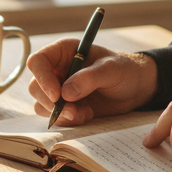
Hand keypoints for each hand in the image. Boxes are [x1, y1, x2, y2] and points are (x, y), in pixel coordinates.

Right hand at [26, 40, 158, 124]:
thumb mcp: (111, 69)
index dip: (42, 78)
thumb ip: (90, 78)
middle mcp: (57, 69)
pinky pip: (54, 116)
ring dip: (60, 114)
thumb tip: (65, 93)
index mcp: (64, 51)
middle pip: (35, 87)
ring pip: (41, 104)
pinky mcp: (65, 105)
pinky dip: (68, 120)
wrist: (135, 88)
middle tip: (73, 111)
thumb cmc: (124, 70)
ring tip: (85, 113)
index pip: (38, 61)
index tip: (57, 95)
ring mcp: (59, 88)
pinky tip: (87, 115)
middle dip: (51, 103)